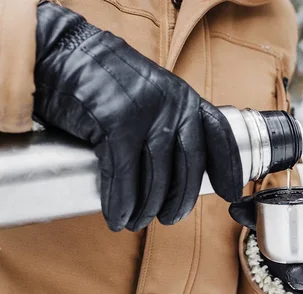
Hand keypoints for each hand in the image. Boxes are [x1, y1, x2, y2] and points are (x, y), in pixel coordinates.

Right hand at [34, 3, 242, 231]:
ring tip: (136, 221)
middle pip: (188, 167)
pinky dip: (120, 203)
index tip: (230, 193)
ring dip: (147, 208)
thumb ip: (170, 119)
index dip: (228, 168)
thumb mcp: (153, 92)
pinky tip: (116, 217)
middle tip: (169, 219)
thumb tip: (178, 164)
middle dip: (181, 200)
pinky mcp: (117, 124)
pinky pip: (124, 176)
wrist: (63, 52)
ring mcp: (147, 113)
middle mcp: (173, 105)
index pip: (219, 137)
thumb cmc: (106, 79)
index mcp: (186, 98)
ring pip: (156, 177)